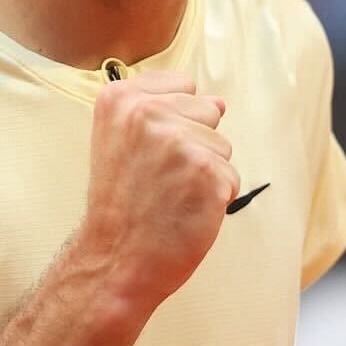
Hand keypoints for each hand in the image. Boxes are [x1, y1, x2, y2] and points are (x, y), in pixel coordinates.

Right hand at [75, 70, 237, 311]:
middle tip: (159, 178)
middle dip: (194, 144)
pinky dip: (216, 198)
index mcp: (122, 98)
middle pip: (208, 110)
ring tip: (170, 195)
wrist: (114, 259)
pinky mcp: (207, 173)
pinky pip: (231, 176)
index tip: (146, 152)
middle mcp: (149, 113)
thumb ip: (163, 109)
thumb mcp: (120, 140)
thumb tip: (219, 102)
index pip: (184, 85)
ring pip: (223, 145)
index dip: (175, 121)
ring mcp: (179, 143)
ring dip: (206, 172)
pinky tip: (185, 211)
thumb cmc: (121, 204)